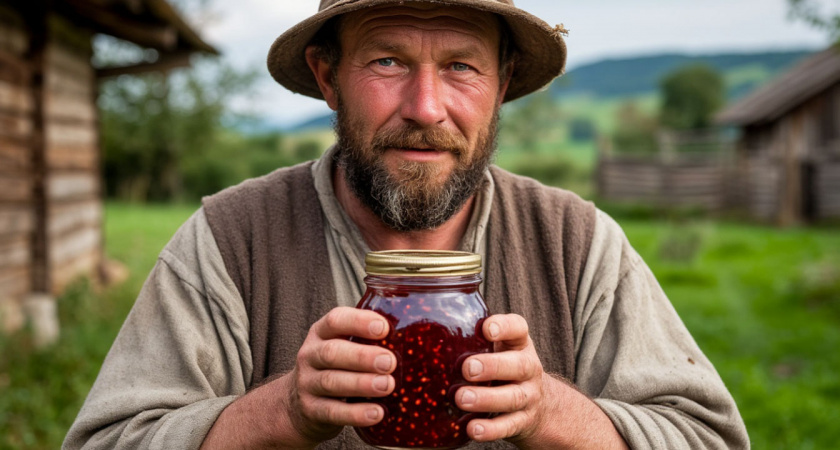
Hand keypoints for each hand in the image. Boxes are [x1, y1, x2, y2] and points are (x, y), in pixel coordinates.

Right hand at [282, 307, 396, 445]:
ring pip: (331, 381)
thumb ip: (368, 338)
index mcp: (322, 333)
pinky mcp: (310, 410)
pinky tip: (377, 413)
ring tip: (387, 385)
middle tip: (390, 362)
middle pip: (332, 352)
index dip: (359, 322)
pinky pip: (332, 412)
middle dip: (363, 356)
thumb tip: (415, 333)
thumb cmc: (336, 367)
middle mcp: (310, 355)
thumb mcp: (344, 346)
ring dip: (362, 383)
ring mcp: (307, 383)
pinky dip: (356, 414)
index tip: (383, 327)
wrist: (299, 403)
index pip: (336, 320)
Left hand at [454, 314, 627, 448]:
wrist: (540, 406)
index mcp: (519, 345)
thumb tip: (424, 321)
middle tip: (467, 368)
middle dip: (492, 366)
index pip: (518, 328)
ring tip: (461, 399)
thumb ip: (473, 338)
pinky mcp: (522, 422)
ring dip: (486, 399)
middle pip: (518, 365)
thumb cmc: (504, 368)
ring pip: (512, 398)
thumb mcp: (497, 349)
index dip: (504, 327)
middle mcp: (528, 368)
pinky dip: (490, 429)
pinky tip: (472, 429)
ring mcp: (528, 396)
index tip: (486, 329)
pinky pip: (508, 426)